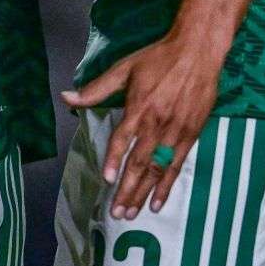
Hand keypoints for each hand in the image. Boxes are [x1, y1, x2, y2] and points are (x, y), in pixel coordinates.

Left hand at [63, 31, 222, 218]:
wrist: (197, 52)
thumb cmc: (157, 58)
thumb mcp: (124, 68)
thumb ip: (96, 88)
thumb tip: (67, 97)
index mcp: (139, 107)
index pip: (123, 139)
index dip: (114, 159)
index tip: (107, 179)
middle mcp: (157, 124)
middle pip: (140, 162)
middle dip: (127, 189)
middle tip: (116, 212)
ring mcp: (175, 132)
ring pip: (157, 170)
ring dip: (143, 193)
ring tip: (131, 213)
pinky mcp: (191, 136)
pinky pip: (177, 167)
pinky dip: (166, 186)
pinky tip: (157, 202)